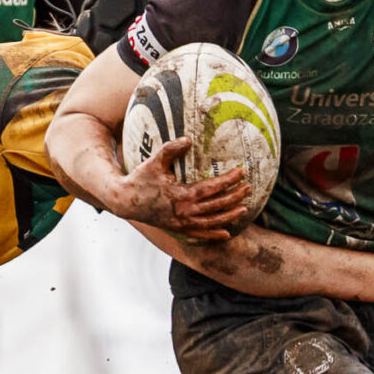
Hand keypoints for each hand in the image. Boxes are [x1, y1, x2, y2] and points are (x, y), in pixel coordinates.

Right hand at [117, 135, 251, 241]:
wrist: (125, 202)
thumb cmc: (140, 179)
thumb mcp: (154, 162)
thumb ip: (171, 149)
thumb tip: (188, 139)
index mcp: (182, 195)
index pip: (212, 187)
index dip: (229, 180)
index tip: (241, 172)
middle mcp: (185, 212)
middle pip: (217, 205)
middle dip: (235, 196)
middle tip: (248, 188)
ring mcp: (182, 223)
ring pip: (212, 221)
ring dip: (229, 215)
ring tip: (244, 208)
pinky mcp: (178, 229)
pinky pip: (200, 234)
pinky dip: (214, 234)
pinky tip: (227, 233)